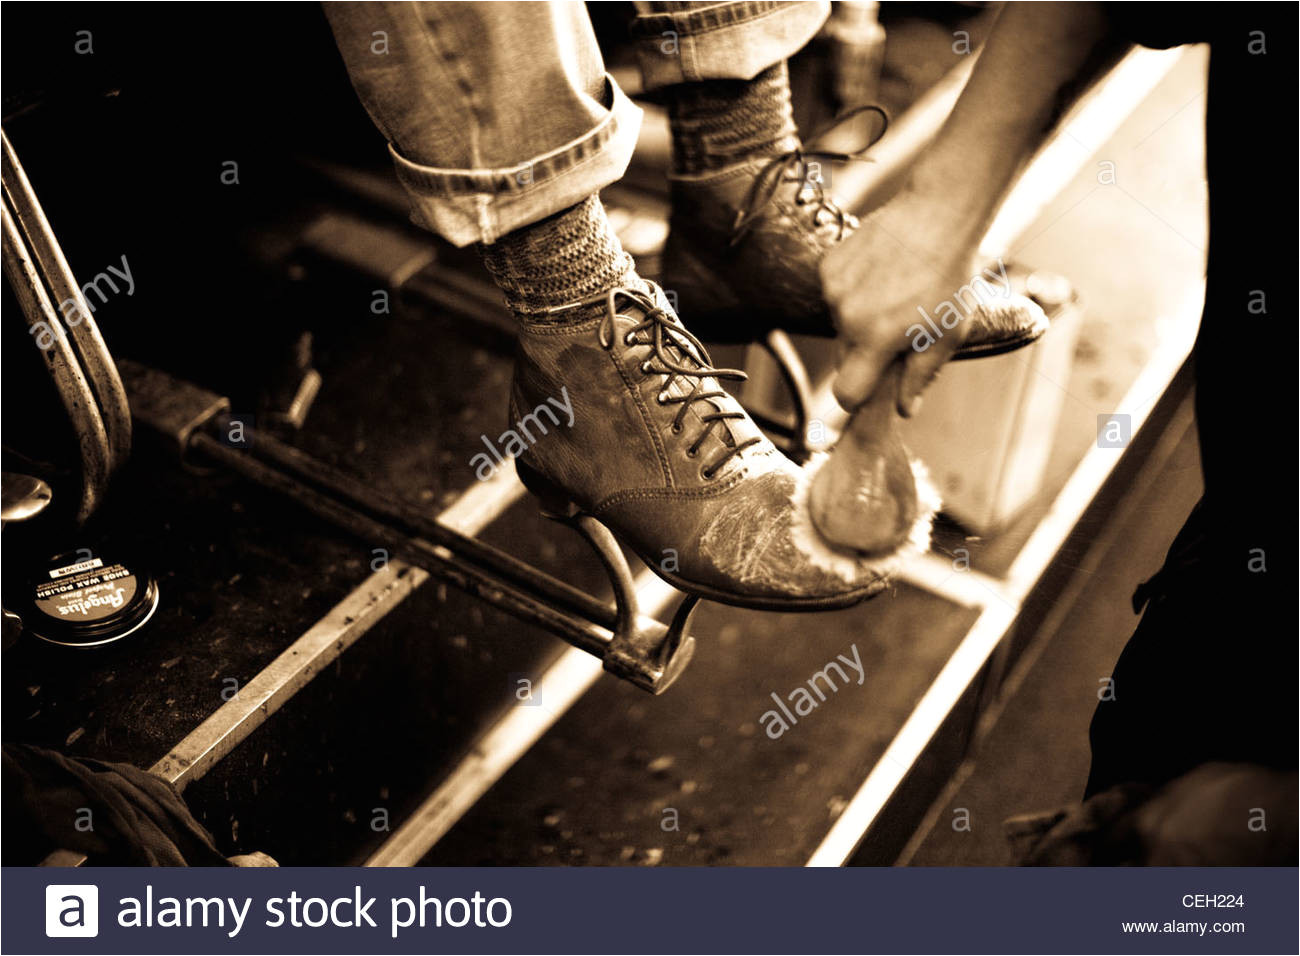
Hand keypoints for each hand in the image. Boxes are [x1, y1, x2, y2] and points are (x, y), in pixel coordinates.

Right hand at [821, 188, 979, 415]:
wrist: (937, 214)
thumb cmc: (949, 275)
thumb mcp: (947, 334)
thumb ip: (920, 376)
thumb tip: (903, 409)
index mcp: (874, 339)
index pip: (846, 393)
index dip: (859, 397)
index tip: (874, 388)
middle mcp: (846, 316)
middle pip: (844, 359)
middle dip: (867, 356)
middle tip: (900, 333)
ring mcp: (833, 289)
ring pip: (840, 325)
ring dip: (861, 321)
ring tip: (895, 295)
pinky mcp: (829, 265)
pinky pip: (836, 295)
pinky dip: (853, 293)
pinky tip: (881, 275)